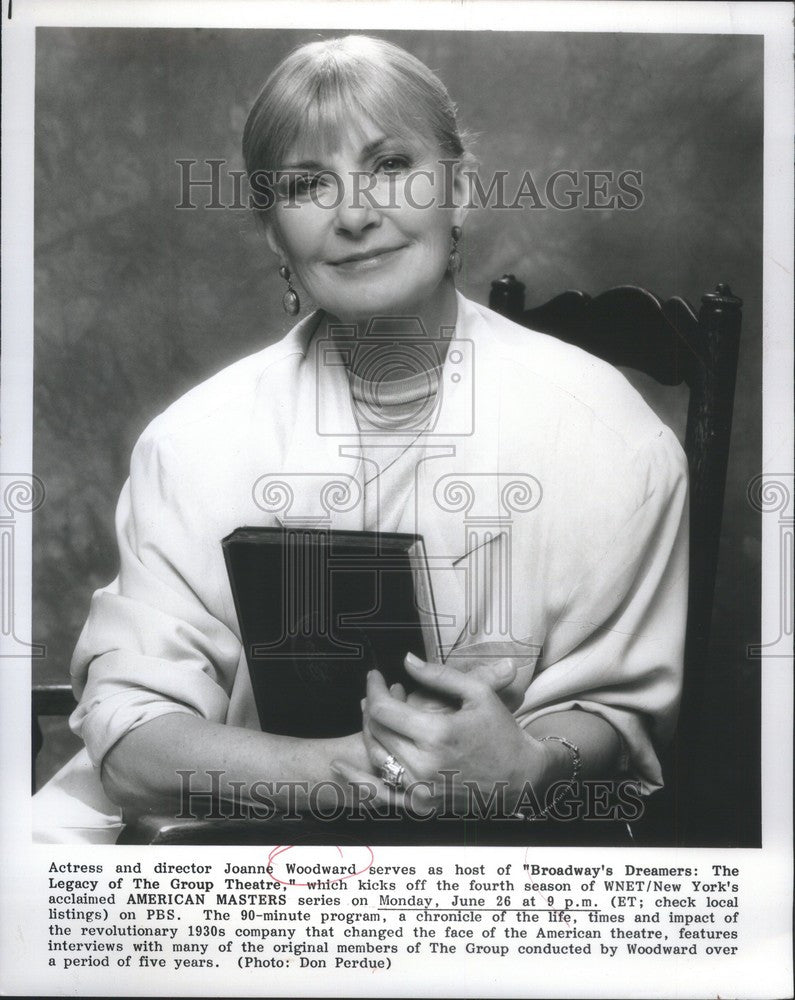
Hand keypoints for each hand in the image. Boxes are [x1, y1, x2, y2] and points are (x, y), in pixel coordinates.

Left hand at [333, 654, 553, 815]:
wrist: (520, 777)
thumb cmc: (500, 731)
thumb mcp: (477, 693)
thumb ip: (439, 675)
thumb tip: (405, 660)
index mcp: (437, 734)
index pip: (384, 709)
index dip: (374, 688)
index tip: (374, 675)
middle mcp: (425, 765)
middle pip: (377, 731)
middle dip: (372, 706)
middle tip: (379, 691)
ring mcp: (421, 789)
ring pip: (376, 756)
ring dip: (368, 731)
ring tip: (374, 713)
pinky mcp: (421, 804)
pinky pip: (380, 794)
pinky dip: (357, 780)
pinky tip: (340, 767)